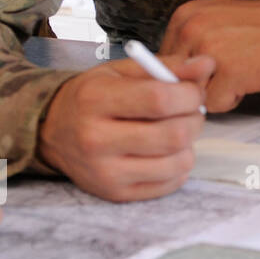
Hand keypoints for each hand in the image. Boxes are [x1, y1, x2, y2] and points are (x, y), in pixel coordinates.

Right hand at [38, 55, 214, 201]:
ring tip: (176, 130)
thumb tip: (207, 64)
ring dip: (190, 143)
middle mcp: (95, 140)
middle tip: (190, 111)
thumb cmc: (95, 96)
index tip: (192, 92)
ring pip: (178, 162)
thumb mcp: (123, 71)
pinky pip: (171, 183)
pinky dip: (179, 165)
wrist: (52, 131)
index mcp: (95, 100)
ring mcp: (105, 172)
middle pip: (174, 134)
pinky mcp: (116, 194)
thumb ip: (167, 66)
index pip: (161, 100)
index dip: (190, 94)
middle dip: (195, 119)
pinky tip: (165, 151)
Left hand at [159, 0, 259, 112]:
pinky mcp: (230, 72)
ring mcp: (209, 51)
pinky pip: (215, 105)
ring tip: (238, 71)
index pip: (161, 62)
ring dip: (215, 91)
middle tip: (227, 66)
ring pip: (193, 95)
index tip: (209, 64)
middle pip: (174, 80)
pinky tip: (248, 78)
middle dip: (199, 83)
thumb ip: (188, 45)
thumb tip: (164, 81)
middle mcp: (191, 30)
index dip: (185, 72)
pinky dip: (232, 98)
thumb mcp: (214, 23)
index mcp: (184, 17)